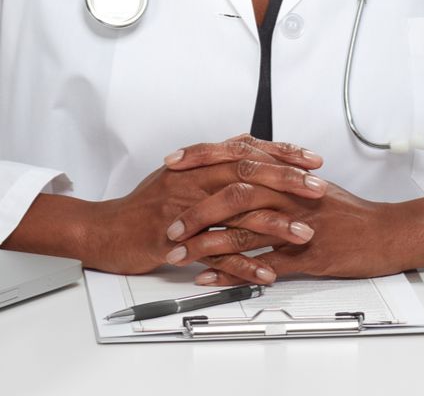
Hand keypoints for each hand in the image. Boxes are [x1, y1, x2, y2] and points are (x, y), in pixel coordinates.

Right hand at [2, 135, 327, 282]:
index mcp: (196, 165)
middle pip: (247, 176)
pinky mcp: (178, 244)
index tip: (311, 159)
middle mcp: (192, 183)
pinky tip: (268, 273)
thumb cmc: (143, 206)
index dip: (281, 154)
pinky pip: (217, 255)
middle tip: (318, 190)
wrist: (105, 231)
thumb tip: (244, 148)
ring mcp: (186, 213)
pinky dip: (245, 265)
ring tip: (304, 234)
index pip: (246, 151)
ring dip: (275, 226)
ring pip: (237, 216)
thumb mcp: (178, 175)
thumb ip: (211, 163)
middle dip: (287, 182)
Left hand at [168, 179, 423, 285]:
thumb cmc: (347, 211)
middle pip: (234, 194)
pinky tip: (209, 276)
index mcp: (286, 174)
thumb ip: (276, 173)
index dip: (200, 158)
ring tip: (179, 253)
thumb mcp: (308, 183)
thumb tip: (244, 164)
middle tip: (170, 222)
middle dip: (197, 209)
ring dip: (208, 243)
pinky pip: (264, 263)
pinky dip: (233, 271)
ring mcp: (297, 224)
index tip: (172, 163)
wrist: (386, 232)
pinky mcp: (306, 254)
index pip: (236, 157)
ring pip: (244, 231)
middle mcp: (289, 194)